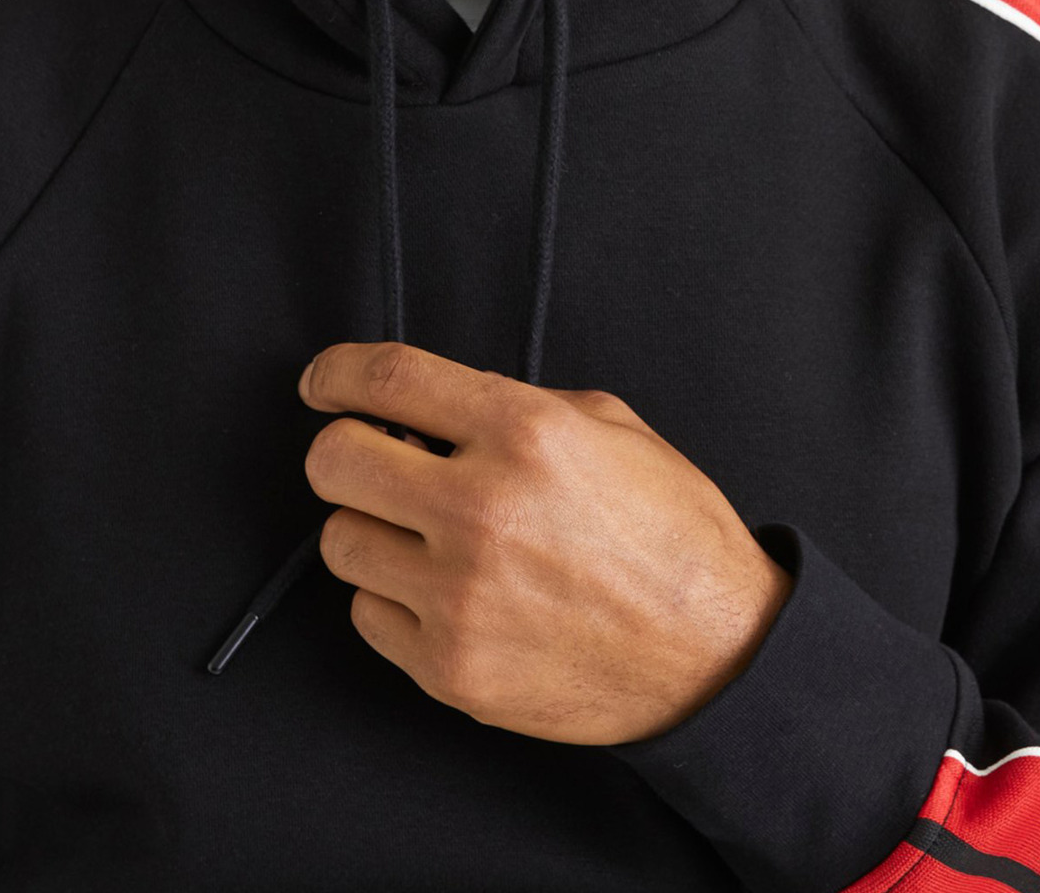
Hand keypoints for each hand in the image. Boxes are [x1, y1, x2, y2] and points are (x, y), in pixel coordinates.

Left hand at [297, 340, 792, 745]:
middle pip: (333, 461)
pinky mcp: (452, 668)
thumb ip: (509, 406)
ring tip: (428, 537)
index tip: (321, 382)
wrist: (717, 654)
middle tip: (375, 464)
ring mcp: (461, 596)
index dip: (335, 372)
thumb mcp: (606, 426)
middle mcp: (482, 508)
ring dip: (374, 530)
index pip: (385, 379)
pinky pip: (369, 615)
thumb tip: (424, 412)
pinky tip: (449, 594)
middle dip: (345, 454)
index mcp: (522, 431)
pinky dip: (396, 601)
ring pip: (341, 542)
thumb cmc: (668, 532)